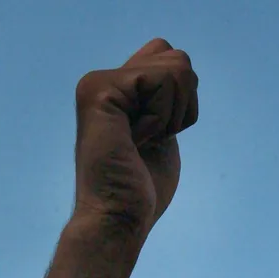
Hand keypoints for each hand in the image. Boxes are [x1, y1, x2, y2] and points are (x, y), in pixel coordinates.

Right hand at [73, 38, 198, 241]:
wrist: (118, 219)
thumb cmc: (141, 190)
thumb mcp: (162, 133)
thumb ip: (166, 98)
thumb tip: (180, 66)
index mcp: (116, 90)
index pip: (170, 58)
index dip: (180, 100)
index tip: (157, 137)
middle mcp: (102, 81)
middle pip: (176, 57)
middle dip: (181, 105)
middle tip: (149, 141)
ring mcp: (97, 83)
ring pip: (176, 67)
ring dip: (172, 115)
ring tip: (139, 143)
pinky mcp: (100, 91)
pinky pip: (162, 81)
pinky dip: (162, 118)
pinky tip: (135, 141)